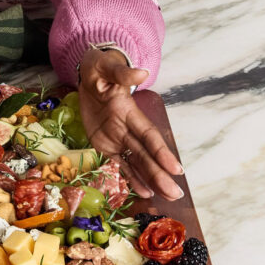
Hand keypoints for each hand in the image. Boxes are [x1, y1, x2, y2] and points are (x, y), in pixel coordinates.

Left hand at [77, 48, 183, 200]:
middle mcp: (128, 128)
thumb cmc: (100, 68)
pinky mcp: (105, 144)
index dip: (161, 152)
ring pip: (137, 162)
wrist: (88, 74)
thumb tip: (142, 73)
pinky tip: (144, 193)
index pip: (148, 135)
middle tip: (175, 194)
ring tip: (167, 198)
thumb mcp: (107, 67)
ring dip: (151, 180)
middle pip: (146, 154)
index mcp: (130, 111)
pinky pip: (119, 163)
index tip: (176, 169)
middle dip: (160, 174)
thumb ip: (122, 73)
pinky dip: (131, 178)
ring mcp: (117, 137)